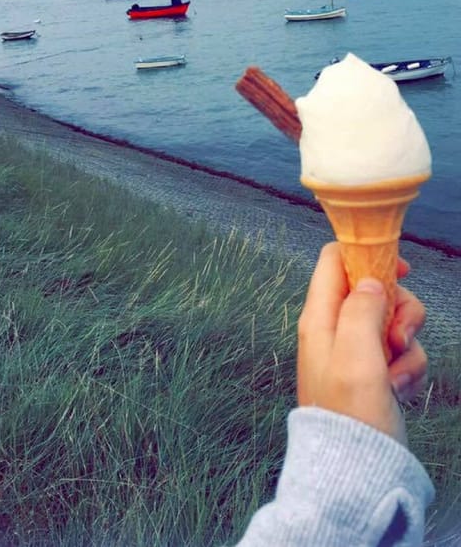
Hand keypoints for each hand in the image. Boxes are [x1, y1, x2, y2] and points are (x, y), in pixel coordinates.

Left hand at [297, 242, 427, 445]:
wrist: (355, 471)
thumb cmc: (350, 416)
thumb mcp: (355, 355)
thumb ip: (361, 309)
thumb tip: (371, 282)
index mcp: (320, 317)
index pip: (334, 260)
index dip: (367, 256)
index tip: (399, 272)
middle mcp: (334, 329)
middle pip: (373, 289)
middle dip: (398, 309)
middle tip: (397, 337)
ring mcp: (354, 351)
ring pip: (393, 321)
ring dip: (406, 344)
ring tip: (394, 374)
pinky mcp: (372, 372)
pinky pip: (400, 352)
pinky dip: (406, 367)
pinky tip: (398, 389)